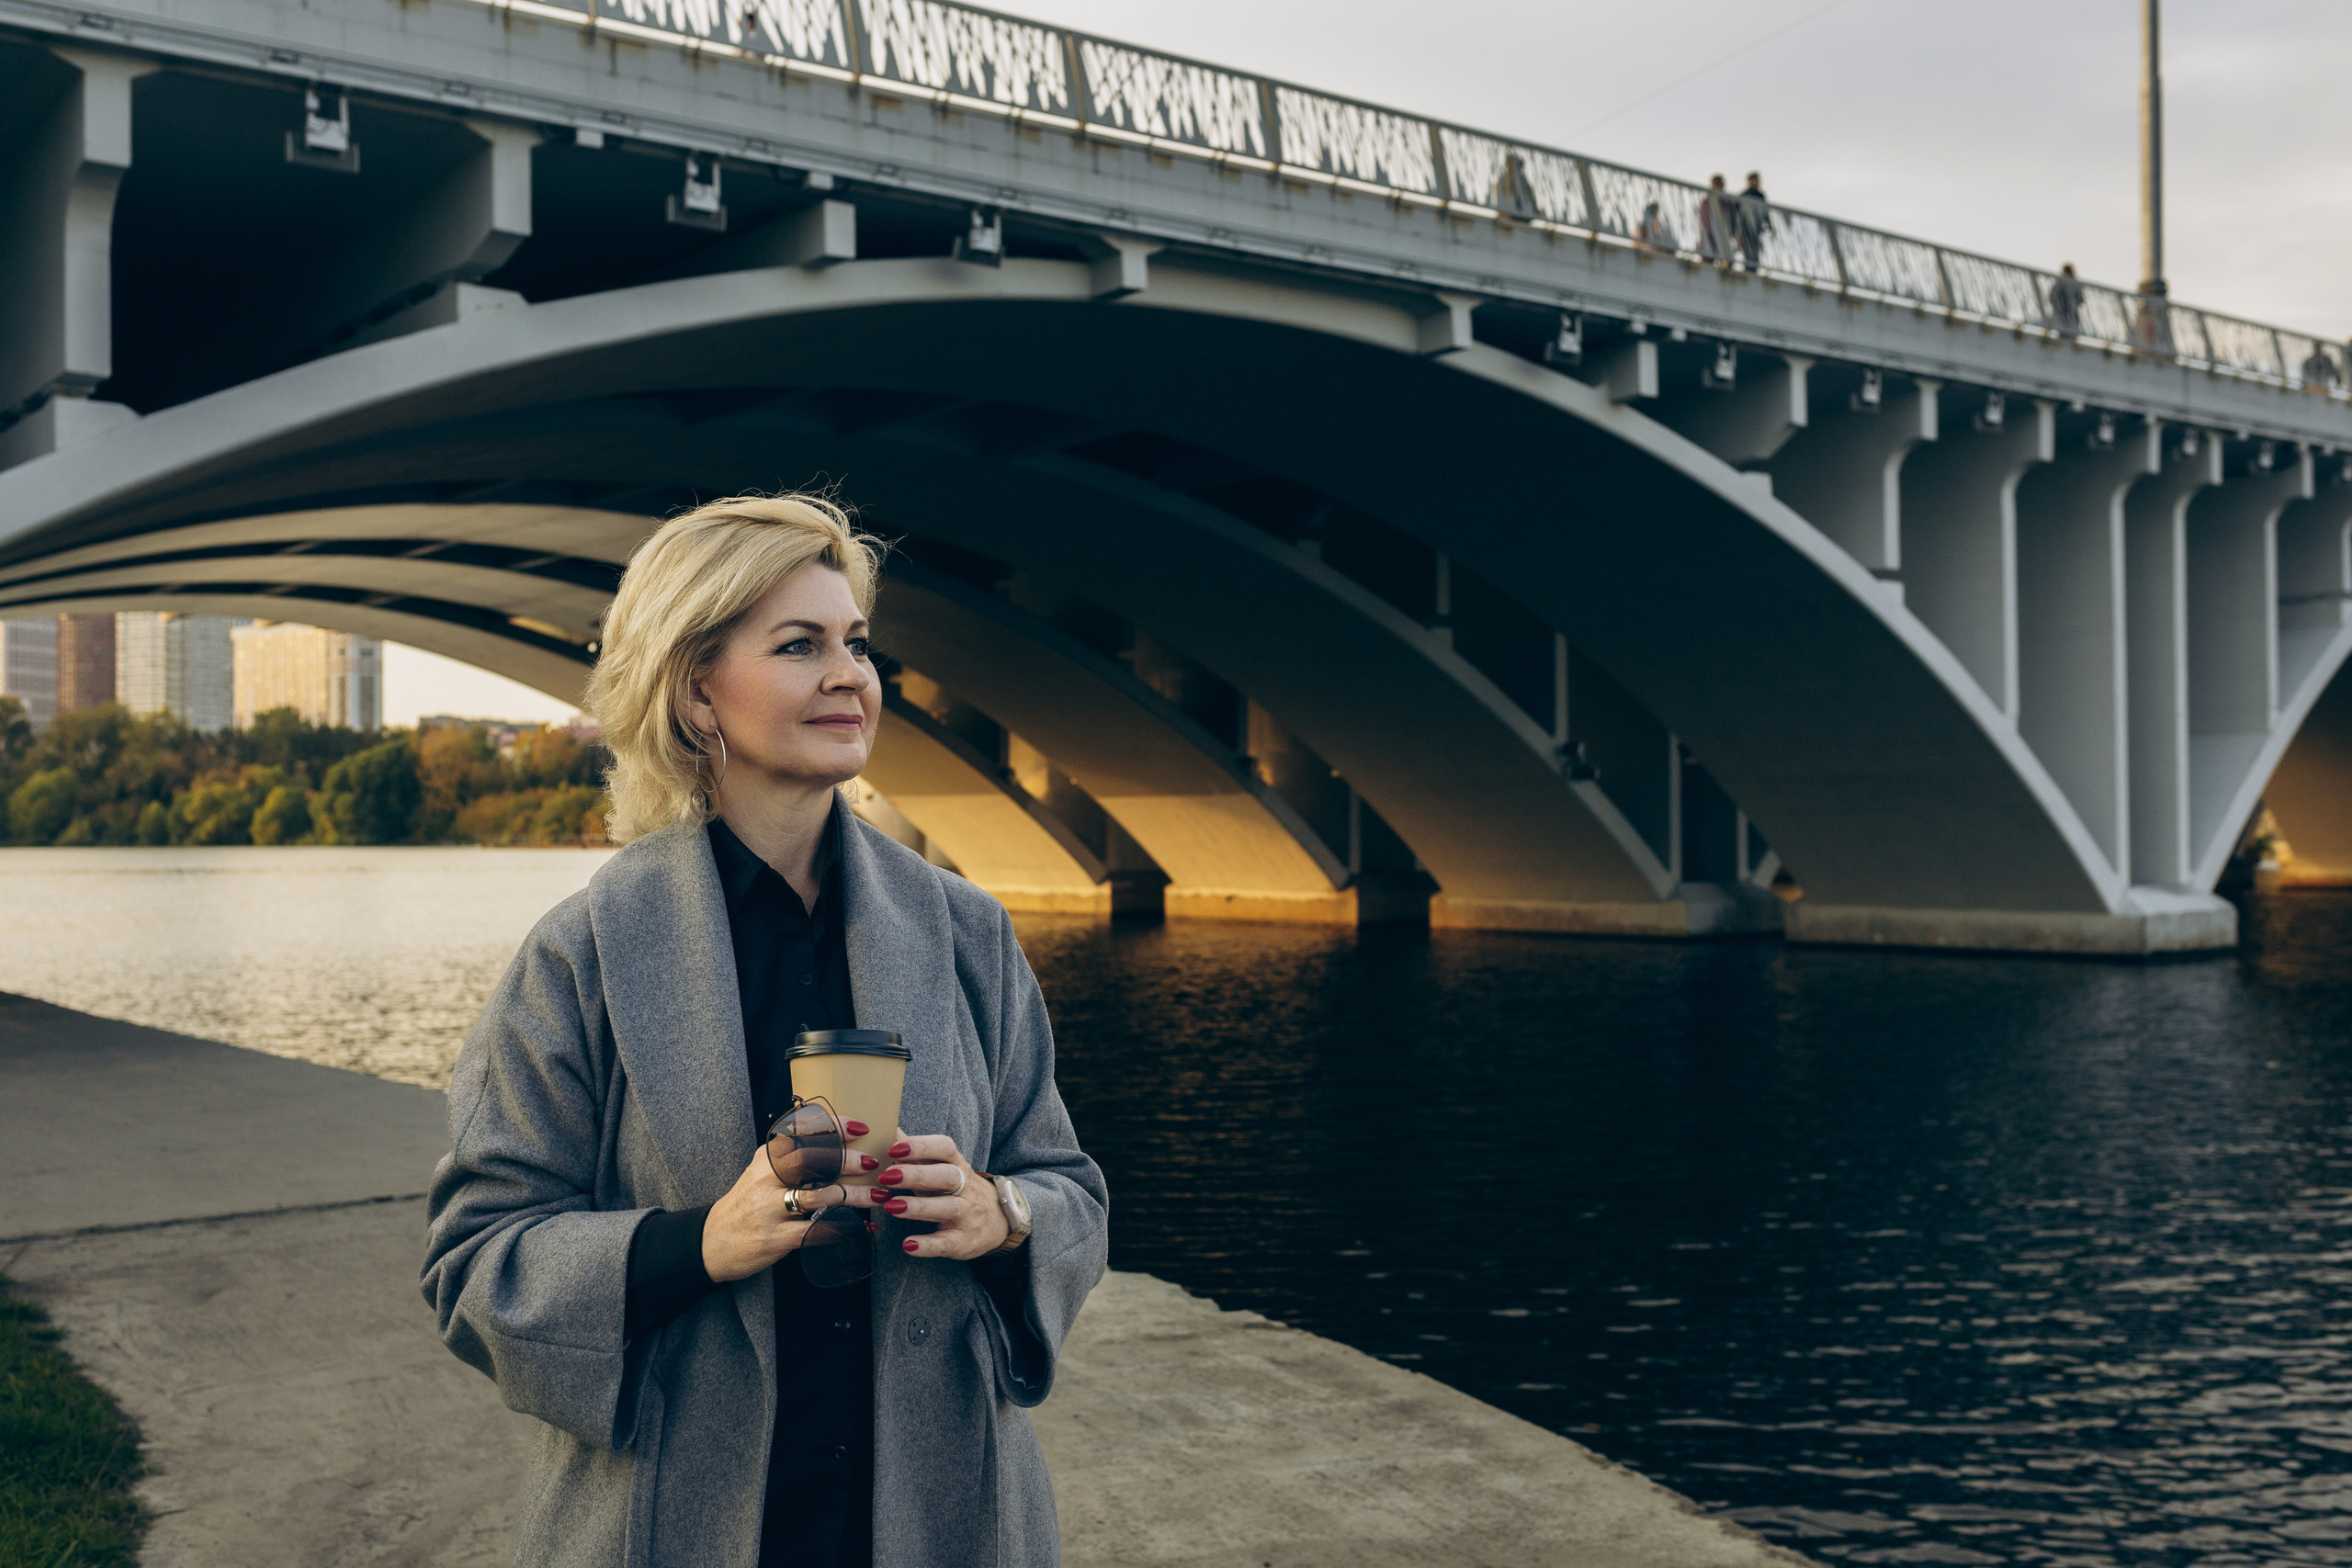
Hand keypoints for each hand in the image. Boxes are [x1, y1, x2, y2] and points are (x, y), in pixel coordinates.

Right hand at [702, 1143, 883, 1283]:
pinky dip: (845, 1229)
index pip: (802, 1133)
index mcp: (766, 1158)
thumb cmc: (748, 1204)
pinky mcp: (776, 1238)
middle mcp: (766, 1179)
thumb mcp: (763, 1173)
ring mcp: (769, 1209)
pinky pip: (817, 1232)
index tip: (861, 1128)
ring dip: (855, 1195)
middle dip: (847, 1160)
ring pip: (820, 1196)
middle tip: (874, 1163)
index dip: (835, 1127)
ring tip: (879, 1196)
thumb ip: (793, 1159)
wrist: (712, 1243)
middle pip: (811, 1160)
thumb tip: (841, 1144)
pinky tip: (864, 1229)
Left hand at [876, 1129, 1007, 1261]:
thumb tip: (886, 1126)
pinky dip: (927, 1245)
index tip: (894, 1148)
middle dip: (917, 1175)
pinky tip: (908, 1245)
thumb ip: (915, 1151)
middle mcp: (966, 1188)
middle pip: (947, 1176)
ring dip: (919, 1207)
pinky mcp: (963, 1241)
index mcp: (957, 1165)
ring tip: (891, 1206)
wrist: (999, 1219)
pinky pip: (947, 1244)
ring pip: (947, 1208)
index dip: (922, 1146)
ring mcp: (967, 1215)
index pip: (945, 1148)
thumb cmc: (956, 1189)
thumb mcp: (941, 1168)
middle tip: (887, 1176)